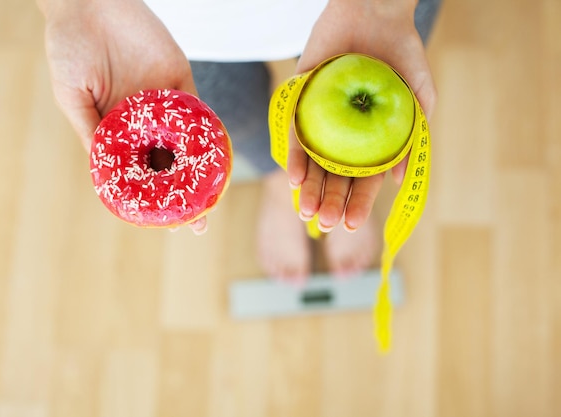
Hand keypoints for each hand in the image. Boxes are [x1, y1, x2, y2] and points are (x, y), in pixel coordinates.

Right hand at [39, 0, 207, 233]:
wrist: (88, 0)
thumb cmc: (70, 48)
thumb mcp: (71, 96)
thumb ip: (90, 131)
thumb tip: (105, 173)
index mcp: (117, 128)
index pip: (138, 169)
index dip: (151, 195)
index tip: (162, 222)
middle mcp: (144, 120)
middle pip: (169, 163)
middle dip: (185, 192)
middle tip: (198, 222)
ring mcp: (164, 101)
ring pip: (188, 143)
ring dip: (202, 171)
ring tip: (213, 200)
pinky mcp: (180, 78)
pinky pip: (197, 109)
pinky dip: (208, 132)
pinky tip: (215, 159)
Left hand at [287, 0, 437, 232]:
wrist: (375, 9)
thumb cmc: (403, 52)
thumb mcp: (419, 95)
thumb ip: (413, 136)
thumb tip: (397, 180)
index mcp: (369, 139)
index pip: (362, 180)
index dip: (358, 203)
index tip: (352, 226)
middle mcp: (343, 134)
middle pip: (334, 177)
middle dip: (330, 202)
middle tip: (325, 224)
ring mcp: (320, 120)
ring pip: (312, 162)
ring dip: (309, 188)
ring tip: (306, 211)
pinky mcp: (300, 100)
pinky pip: (294, 132)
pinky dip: (295, 155)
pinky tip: (293, 177)